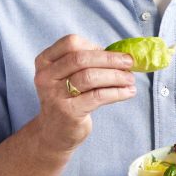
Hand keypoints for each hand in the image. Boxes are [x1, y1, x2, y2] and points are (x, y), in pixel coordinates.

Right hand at [33, 34, 135, 149]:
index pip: (71, 43)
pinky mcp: (68, 112)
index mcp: (45, 61)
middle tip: (129, 62)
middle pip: (81, 59)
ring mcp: (55, 95)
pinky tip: (129, 92)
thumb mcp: (68, 77)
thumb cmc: (68, 99)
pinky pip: (98, 96)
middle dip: (110, 59)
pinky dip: (117, 92)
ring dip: (116, 76)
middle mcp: (46, 76)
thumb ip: (86, 63)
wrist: (54, 132)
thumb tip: (121, 54)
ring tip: (130, 79)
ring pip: (89, 77)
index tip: (113, 53)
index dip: (95, 46)